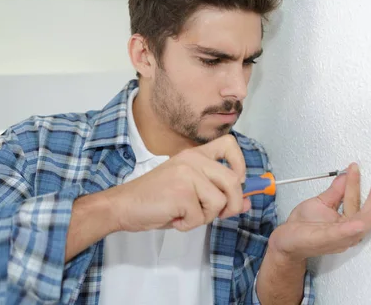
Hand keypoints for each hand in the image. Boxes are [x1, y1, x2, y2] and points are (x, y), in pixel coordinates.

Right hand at [105, 135, 250, 232]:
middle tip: (220, 214)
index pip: (229, 144)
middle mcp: (192, 160)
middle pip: (232, 181)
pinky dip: (189, 225)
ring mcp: (186, 174)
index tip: (237, 183)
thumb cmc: (155, 200)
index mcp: (194, 155)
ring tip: (186, 214)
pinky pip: (200, 216)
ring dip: (206, 217)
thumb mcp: (190, 193)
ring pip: (219, 201)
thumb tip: (248, 202)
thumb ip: (218, 194)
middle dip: (233, 204)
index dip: (240, 165)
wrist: (123, 206)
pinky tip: (174, 218)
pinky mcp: (181, 192)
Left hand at [268, 163, 370, 260]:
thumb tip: (345, 175)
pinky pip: (341, 236)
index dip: (356, 184)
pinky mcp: (326, 240)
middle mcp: (347, 232)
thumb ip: (335, 191)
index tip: (354, 168)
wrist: (286, 241)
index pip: (356, 202)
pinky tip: (359, 224)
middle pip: (365, 214)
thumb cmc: (304, 225)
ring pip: (359, 225)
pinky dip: (351, 230)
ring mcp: (338, 238)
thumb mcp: (321, 203)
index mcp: (346, 223)